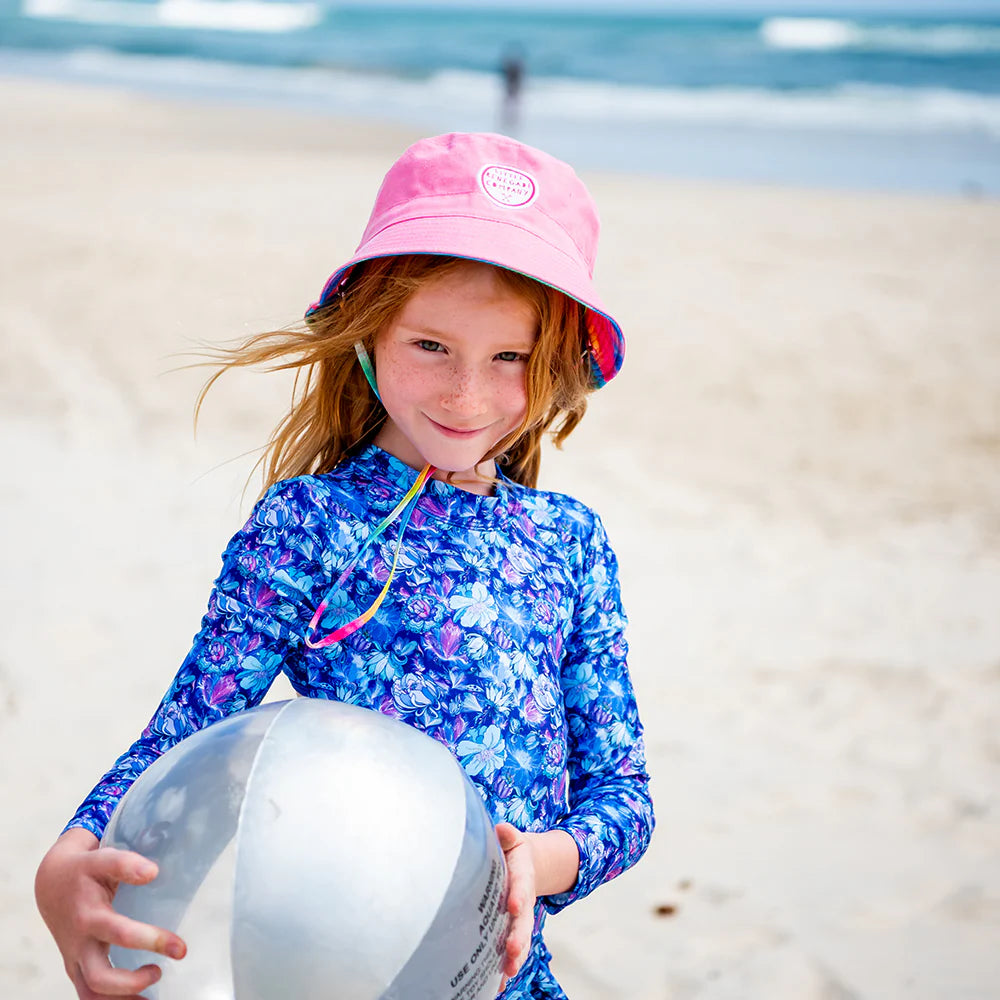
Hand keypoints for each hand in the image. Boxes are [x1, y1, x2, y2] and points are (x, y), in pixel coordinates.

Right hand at [35, 829, 186, 998]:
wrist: (50, 884)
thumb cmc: (83, 871)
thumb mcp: (100, 859)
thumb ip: (124, 863)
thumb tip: (152, 872)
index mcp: (89, 916)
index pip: (119, 932)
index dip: (150, 939)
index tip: (178, 944)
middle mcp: (80, 943)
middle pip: (101, 976)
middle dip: (134, 981)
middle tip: (167, 965)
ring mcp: (76, 959)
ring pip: (92, 994)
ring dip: (124, 999)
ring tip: (155, 990)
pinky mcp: (76, 968)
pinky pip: (90, 996)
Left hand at [495, 822, 535, 991]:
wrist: (528, 863)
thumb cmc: (513, 850)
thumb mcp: (513, 839)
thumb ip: (508, 836)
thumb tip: (502, 830)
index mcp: (522, 875)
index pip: (520, 885)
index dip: (518, 895)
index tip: (513, 906)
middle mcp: (523, 900)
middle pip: (524, 920)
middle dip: (519, 936)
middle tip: (512, 951)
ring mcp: (519, 916)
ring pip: (519, 939)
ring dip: (514, 957)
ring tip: (507, 974)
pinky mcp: (511, 927)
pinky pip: (510, 948)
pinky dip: (504, 966)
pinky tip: (497, 984)